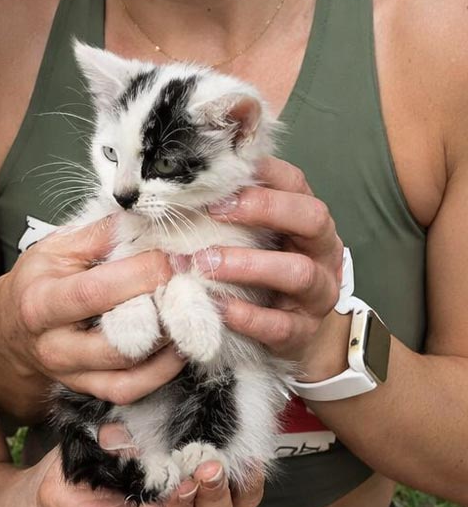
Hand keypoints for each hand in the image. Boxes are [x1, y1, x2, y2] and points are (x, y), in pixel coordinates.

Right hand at [0, 215, 185, 405]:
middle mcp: (53, 345)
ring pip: (127, 370)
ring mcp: (70, 373)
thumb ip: (100, 234)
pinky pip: (129, 390)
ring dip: (167, 344)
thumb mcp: (56, 248)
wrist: (7, 331)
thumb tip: (146, 220)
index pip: (97, 292)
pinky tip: (178, 346)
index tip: (175, 258)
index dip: (142, 274)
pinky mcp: (87, 390)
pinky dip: (161, 372)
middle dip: (162, 312)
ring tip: (190, 315)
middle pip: (117, 338)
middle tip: (191, 287)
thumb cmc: (37, 280)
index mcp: (41, 302)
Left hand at [35, 431, 262, 506]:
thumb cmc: (106, 443)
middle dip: (219, 492)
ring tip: (183, 482)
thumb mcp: (141, 418)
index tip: (254, 461)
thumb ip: (167, 409)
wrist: (57, 472)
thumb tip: (186, 376)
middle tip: (212, 466)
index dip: (250, 484)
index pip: (238, 496)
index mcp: (194, 485)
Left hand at [182, 156, 345, 369]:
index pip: (295, 183)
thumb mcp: (256, 237)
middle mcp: (323, 252)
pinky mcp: (303, 333)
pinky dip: (247, 315)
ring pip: (299, 272)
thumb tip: (183, 185)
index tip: (219, 174)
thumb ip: (232, 212)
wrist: (291, 333)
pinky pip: (280, 325)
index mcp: (309, 219)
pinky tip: (218, 306)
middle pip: (312, 218)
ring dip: (248, 264)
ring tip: (204, 264)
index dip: (261, 173)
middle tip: (215, 211)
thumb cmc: (263, 272)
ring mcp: (319, 293)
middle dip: (264, 209)